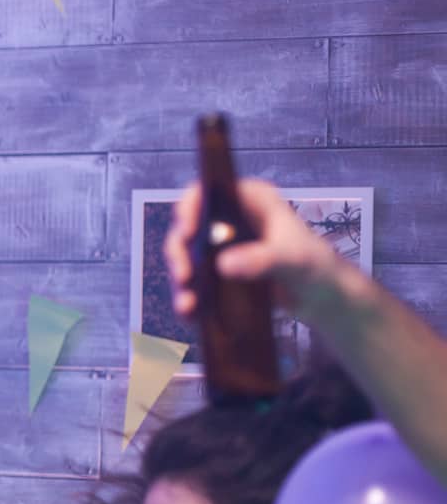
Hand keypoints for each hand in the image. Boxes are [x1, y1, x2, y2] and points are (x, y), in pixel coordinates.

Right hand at [163, 178, 343, 318]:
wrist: (323, 298)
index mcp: (250, 200)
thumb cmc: (316, 267)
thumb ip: (262, 259)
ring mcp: (221, 247)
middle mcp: (230, 220)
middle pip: (188, 226)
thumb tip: (223, 264)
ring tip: (188, 303)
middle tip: (185, 276)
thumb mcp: (293, 260)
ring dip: (181, 279)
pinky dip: (188, 295)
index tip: (189, 232)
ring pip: (186, 255)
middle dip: (180, 252)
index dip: (191, 206)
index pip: (208, 191)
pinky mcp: (218, 272)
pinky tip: (190, 312)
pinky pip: (194, 280)